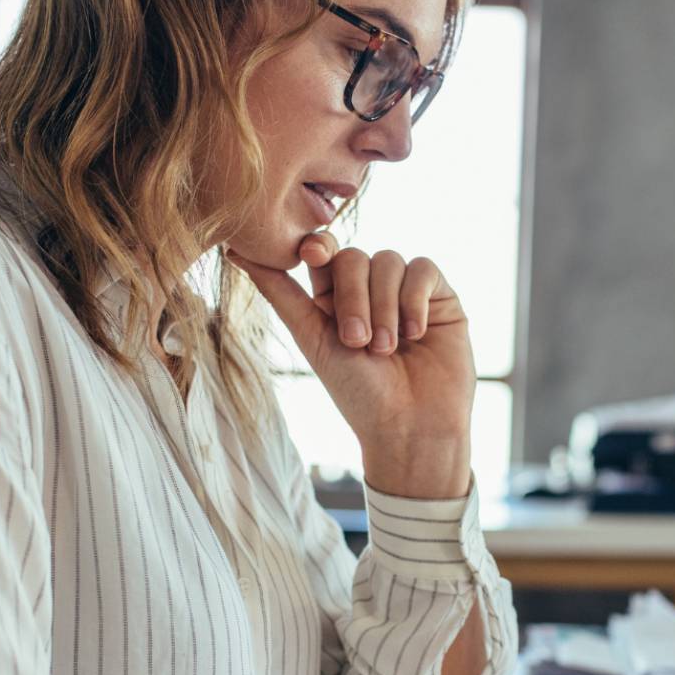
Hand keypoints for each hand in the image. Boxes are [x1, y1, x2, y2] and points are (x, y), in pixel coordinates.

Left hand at [227, 232, 475, 497]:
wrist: (411, 428)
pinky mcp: (440, 298)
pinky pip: (423, 270)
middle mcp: (370, 290)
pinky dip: (414, 300)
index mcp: (334, 299)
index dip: (317, 246)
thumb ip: (280, 293)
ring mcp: (406, 292)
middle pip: (354, 257)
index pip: (323, 253)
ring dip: (385, 306)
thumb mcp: (312, 340)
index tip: (311, 254)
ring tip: (387, 349)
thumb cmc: (359, 394)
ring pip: (388, 261)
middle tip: (357, 342)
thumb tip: (234, 251)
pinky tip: (415, 334)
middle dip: (353, 298)